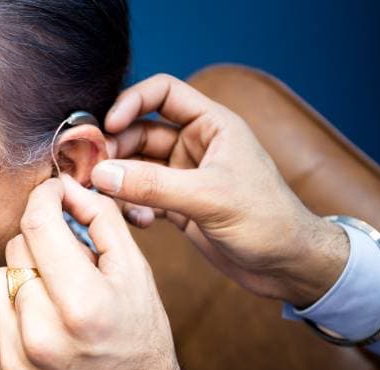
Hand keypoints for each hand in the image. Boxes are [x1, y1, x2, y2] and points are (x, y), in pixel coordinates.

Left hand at [0, 175, 179, 369]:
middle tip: (71, 262)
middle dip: (42, 242)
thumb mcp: (135, 273)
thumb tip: (67, 186)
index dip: (45, 197)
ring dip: (23, 275)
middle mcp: (41, 335)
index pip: (37, 225)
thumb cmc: (138, 335)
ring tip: (56, 296)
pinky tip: (41, 319)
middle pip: (16, 249)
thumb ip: (102, 220)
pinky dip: (11, 305)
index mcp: (82, 305)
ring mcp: (16, 358)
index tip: (54, 193)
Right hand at [91, 74, 348, 307]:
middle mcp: (195, 145)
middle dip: (114, 148)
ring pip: (136, 166)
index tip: (107, 125)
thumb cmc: (268, 221)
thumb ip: (153, 186)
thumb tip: (102, 174)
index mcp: (212, 125)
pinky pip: (141, 196)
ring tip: (103, 195)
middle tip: (91, 168)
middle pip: (140, 132)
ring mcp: (183, 176)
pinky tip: (139, 222)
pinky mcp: (178, 205)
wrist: (288, 266)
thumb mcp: (210, 197)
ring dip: (118, 180)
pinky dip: (132, 206)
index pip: (163, 92)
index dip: (131, 101)